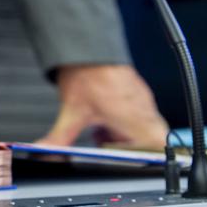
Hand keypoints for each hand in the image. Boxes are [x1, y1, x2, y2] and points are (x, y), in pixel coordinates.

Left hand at [37, 64, 168, 149]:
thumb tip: (47, 151)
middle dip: (131, 147)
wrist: (87, 47)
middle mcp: (145, 110)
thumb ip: (60, 138)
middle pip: (153, 138)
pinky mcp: (136, 92)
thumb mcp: (71, 113)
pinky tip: (104, 118)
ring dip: (125, 134)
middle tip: (111, 145)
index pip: (160, 145)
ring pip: (144, 126)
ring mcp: (142, 99)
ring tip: (102, 132)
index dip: (149, 156)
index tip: (130, 159)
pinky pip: (138, 113)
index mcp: (135, 119)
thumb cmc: (87, 75)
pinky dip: (123, 121)